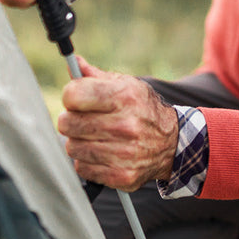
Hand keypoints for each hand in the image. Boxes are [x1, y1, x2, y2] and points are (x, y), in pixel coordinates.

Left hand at [58, 58, 177, 191]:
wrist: (171, 143)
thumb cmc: (142, 109)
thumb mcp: (126, 85)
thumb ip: (96, 76)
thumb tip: (74, 63)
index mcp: (125, 97)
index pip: (74, 95)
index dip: (70, 96)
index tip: (75, 99)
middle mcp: (126, 125)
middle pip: (67, 123)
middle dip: (70, 119)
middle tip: (82, 118)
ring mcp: (124, 153)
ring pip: (72, 147)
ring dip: (78, 141)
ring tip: (92, 136)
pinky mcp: (122, 176)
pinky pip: (82, 168)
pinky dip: (86, 161)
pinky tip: (100, 152)